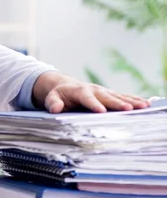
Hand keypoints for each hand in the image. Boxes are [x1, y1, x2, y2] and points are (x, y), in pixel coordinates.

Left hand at [33, 71, 150, 113]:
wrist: (65, 86)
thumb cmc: (58, 95)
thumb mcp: (52, 98)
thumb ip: (53, 103)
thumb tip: (55, 109)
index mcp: (79, 91)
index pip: (87, 98)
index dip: (94, 104)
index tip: (101, 111)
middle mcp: (94, 89)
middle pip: (107, 97)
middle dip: (117, 103)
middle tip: (129, 109)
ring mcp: (103, 91)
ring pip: (118, 96)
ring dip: (131, 101)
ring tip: (144, 106)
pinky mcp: (109, 94)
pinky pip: (123, 97)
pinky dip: (134, 100)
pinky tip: (146, 104)